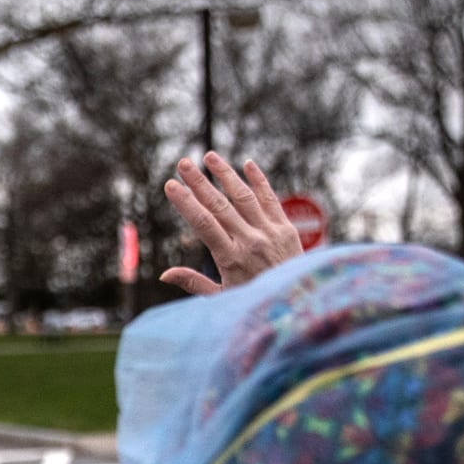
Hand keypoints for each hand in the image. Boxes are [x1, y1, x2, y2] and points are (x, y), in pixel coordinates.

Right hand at [159, 154, 301, 295]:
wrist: (298, 306)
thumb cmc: (254, 303)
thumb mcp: (222, 298)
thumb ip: (194, 283)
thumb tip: (164, 275)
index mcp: (231, 259)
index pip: (204, 224)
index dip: (186, 203)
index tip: (171, 186)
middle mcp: (251, 242)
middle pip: (220, 205)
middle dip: (199, 182)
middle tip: (183, 163)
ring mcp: (271, 233)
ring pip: (244, 197)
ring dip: (226, 174)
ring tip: (210, 157)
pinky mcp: (287, 229)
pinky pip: (271, 200)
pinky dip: (259, 181)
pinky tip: (247, 164)